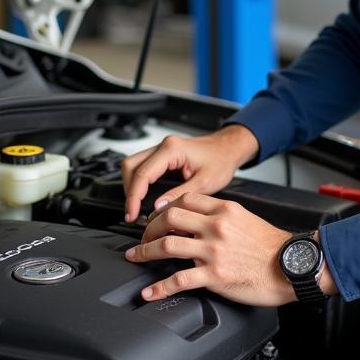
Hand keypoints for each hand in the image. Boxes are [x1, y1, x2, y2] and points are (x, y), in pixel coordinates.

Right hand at [120, 125, 258, 223]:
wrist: (230, 148)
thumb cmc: (222, 160)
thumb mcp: (204, 183)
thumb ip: (179, 195)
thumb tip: (158, 207)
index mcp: (172, 149)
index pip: (142, 173)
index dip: (134, 197)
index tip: (132, 214)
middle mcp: (164, 146)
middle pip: (130, 166)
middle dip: (129, 191)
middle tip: (132, 213)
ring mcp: (162, 149)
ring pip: (133, 165)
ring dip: (132, 187)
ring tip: (136, 208)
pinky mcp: (163, 155)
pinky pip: (142, 167)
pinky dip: (139, 183)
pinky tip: (143, 198)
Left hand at [123, 193, 295, 306]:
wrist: (292, 266)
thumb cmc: (272, 247)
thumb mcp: (246, 219)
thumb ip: (222, 216)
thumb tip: (202, 220)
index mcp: (224, 210)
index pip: (184, 200)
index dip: (164, 208)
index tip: (157, 217)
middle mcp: (216, 226)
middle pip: (169, 218)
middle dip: (149, 228)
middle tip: (143, 237)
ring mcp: (214, 250)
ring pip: (168, 245)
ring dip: (145, 252)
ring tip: (136, 257)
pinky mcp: (215, 275)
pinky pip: (179, 280)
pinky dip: (159, 287)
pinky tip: (149, 292)